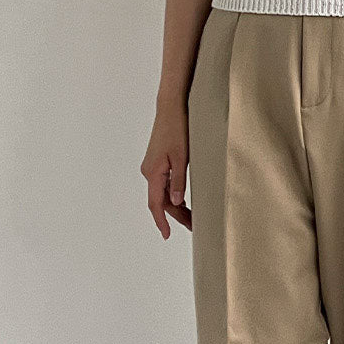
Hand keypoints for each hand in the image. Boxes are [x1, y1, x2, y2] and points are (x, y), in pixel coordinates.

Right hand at [141, 102, 190, 238]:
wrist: (171, 108)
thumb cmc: (177, 128)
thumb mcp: (181, 157)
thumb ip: (179, 181)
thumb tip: (178, 203)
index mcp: (153, 173)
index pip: (156, 204)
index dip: (161, 221)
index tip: (166, 235)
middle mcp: (150, 172)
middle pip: (161, 201)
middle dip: (176, 216)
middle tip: (193, 227)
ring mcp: (153, 167)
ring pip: (164, 193)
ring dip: (177, 206)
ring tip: (193, 217)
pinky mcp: (158, 162)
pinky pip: (165, 184)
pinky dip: (175, 194)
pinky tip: (186, 201)